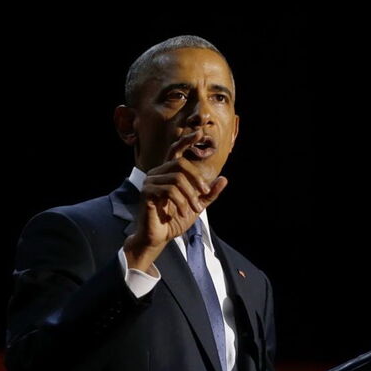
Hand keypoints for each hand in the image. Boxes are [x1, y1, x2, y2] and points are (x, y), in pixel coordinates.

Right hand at [124, 130, 228, 271]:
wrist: (159, 237)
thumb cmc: (174, 221)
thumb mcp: (196, 206)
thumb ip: (209, 194)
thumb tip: (223, 179)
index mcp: (168, 173)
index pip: (175, 151)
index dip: (186, 140)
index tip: (199, 133)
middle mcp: (157, 173)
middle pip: (180, 163)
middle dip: (197, 179)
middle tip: (205, 194)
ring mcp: (150, 182)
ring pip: (176, 178)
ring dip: (190, 195)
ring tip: (194, 209)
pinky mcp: (146, 192)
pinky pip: (168, 190)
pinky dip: (180, 201)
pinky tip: (181, 212)